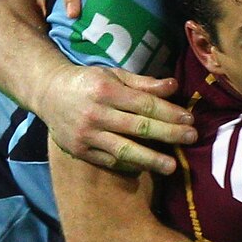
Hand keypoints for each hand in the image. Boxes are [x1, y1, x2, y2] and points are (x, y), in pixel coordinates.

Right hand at [36, 64, 196, 174]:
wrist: (49, 93)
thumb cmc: (89, 82)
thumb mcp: (114, 75)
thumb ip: (144, 83)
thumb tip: (173, 86)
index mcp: (106, 91)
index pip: (144, 104)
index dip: (169, 113)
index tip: (189, 119)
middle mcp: (95, 114)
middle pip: (138, 127)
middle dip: (168, 134)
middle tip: (192, 138)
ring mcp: (86, 135)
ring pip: (123, 150)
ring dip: (150, 159)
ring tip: (172, 167)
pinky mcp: (79, 151)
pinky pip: (109, 161)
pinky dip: (129, 165)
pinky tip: (146, 167)